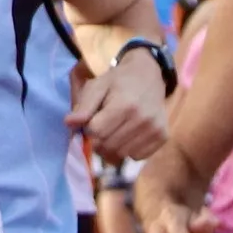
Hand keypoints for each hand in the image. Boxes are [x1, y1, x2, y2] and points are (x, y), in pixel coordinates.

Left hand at [70, 48, 168, 164]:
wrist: (149, 75)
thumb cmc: (118, 81)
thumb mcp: (97, 86)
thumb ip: (83, 106)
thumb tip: (69, 123)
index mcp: (124, 105)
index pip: (96, 132)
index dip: (89, 129)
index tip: (93, 121)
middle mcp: (142, 119)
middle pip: (108, 146)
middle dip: (99, 141)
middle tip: (102, 129)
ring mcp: (154, 129)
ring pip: (121, 155)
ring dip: (113, 148)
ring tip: (115, 131)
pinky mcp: (162, 137)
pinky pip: (137, 157)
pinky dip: (129, 150)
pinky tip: (129, 135)